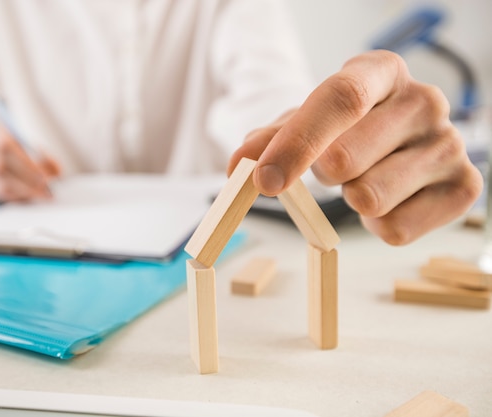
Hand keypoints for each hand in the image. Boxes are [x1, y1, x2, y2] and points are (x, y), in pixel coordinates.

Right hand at [0, 125, 61, 201]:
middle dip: (27, 181)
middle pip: (1, 168)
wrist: (2, 159)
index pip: (6, 147)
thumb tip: (57, 174)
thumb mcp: (36, 151)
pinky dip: (17, 199)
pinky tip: (30, 199)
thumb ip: (48, 160)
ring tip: (42, 196)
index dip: (26, 164)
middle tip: (47, 191)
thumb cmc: (23, 154)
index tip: (45, 177)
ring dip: (24, 193)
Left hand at [229, 50, 482, 244]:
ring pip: (369, 199)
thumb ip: (270, 140)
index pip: (340, 99)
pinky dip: (377, 224)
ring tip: (364, 181)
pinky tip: (388, 201)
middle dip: (322, 176)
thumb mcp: (304, 123)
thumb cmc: (346, 128)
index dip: (297, 143)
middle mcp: (424, 102)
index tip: (263, 181)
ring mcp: (449, 145)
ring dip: (351, 201)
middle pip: (346, 158)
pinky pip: (395, 229)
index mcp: (382, 72)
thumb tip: (239, 165)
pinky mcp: (463, 189)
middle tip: (331, 170)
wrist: (395, 140)